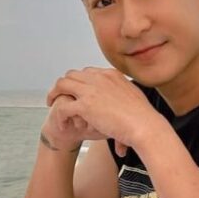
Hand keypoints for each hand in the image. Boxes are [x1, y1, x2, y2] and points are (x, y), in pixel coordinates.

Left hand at [47, 68, 162, 155]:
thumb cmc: (145, 117)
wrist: (146, 125)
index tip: (77, 92)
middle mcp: (100, 78)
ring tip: (52, 104)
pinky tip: (62, 123)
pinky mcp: (85, 105)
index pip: (88, 72)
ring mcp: (91, 90)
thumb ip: (126, 95)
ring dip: (55, 94)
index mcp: (111, 75)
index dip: (80, 82)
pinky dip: (59, 114)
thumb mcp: (135, 97)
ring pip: (62, 84)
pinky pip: (63, 106)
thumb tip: (128, 101)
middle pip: (73, 74)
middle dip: (65, 85)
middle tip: (60, 96)